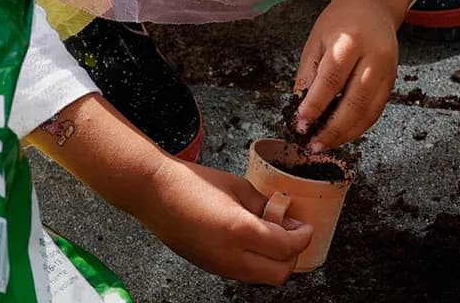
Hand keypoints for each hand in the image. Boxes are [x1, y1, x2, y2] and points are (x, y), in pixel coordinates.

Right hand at [29, 93, 310, 283]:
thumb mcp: (239, 187)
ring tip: (272, 234)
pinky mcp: (209, 268)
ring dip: (275, 260)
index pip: (287, 248)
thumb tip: (287, 218)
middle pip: (279, 274)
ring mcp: (218, 266)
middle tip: (292, 232)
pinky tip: (252, 239)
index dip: (302, 236)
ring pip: (262, 277)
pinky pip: (244, 273)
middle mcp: (231, 256)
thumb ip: (266, 206)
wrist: (154, 193)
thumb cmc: (195, 183)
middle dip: (292, 255)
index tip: (304, 225)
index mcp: (240, 231)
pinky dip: (256, 262)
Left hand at [291, 0, 418, 149]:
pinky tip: (343, 134)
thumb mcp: (316, 42)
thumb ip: (308, 76)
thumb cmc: (339, 22)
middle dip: (332, 128)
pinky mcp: (393, 80)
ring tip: (325, 145)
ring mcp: (387, 69)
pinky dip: (360, 126)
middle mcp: (373, 56)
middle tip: (313, 145)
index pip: (331, 80)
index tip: (300, 125)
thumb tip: (300, 112)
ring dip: (347, 133)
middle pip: (355, 100)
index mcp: (349, 41)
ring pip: (369, 110)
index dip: (314, 106)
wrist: (373, 6)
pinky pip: (377, 110)